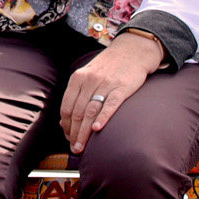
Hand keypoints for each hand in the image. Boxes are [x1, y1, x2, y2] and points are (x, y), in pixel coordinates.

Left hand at [58, 33, 163, 151]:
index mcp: (78, 78)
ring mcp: (106, 84)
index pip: (66, 107)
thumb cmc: (109, 66)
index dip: (66, 125)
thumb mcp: (88, 74)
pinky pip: (110, 104)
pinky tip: (97, 129)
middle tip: (74, 148)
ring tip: (82, 147)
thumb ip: (77, 94)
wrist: (132, 50)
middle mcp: (90, 80)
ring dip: (84, 132)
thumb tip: (65, 121)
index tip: (68, 138)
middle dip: (74, 133)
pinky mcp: (123, 87)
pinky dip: (103, 117)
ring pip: (90, 111)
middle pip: (77, 112)